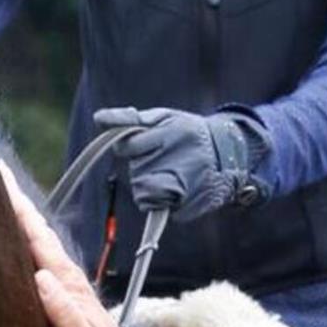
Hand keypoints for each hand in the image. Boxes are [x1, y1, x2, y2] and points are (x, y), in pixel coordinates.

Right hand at [1, 167, 178, 326]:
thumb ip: (63, 311)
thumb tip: (41, 276)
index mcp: (66, 281)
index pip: (38, 236)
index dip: (19, 207)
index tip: (1, 179)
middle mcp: (65, 274)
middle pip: (38, 229)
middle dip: (17, 200)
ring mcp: (65, 281)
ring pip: (39, 239)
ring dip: (21, 215)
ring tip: (2, 195)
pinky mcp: (63, 291)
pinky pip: (40, 255)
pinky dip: (27, 238)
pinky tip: (18, 237)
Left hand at [92, 106, 264, 221]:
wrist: (228, 153)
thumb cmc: (187, 132)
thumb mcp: (163, 117)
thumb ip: (130, 119)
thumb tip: (98, 118)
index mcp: (168, 135)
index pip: (127, 147)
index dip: (132, 147)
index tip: (148, 143)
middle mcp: (175, 161)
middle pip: (135, 173)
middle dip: (144, 167)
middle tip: (166, 158)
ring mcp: (182, 187)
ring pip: (143, 194)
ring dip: (152, 184)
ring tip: (173, 172)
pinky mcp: (186, 207)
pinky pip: (158, 208)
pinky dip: (164, 200)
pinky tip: (179, 187)